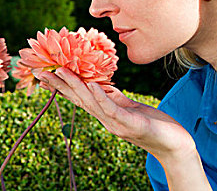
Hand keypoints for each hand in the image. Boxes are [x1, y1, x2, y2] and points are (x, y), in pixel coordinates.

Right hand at [38, 67, 194, 162]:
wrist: (174, 145)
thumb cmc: (155, 126)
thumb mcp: (132, 109)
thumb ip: (116, 99)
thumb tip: (101, 85)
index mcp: (107, 115)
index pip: (81, 98)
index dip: (64, 86)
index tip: (47, 73)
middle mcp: (107, 120)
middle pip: (80, 100)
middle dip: (61, 85)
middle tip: (41, 71)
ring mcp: (117, 123)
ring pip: (91, 103)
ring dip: (76, 86)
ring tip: (61, 71)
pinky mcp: (130, 123)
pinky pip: (112, 109)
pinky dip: (101, 97)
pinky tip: (92, 85)